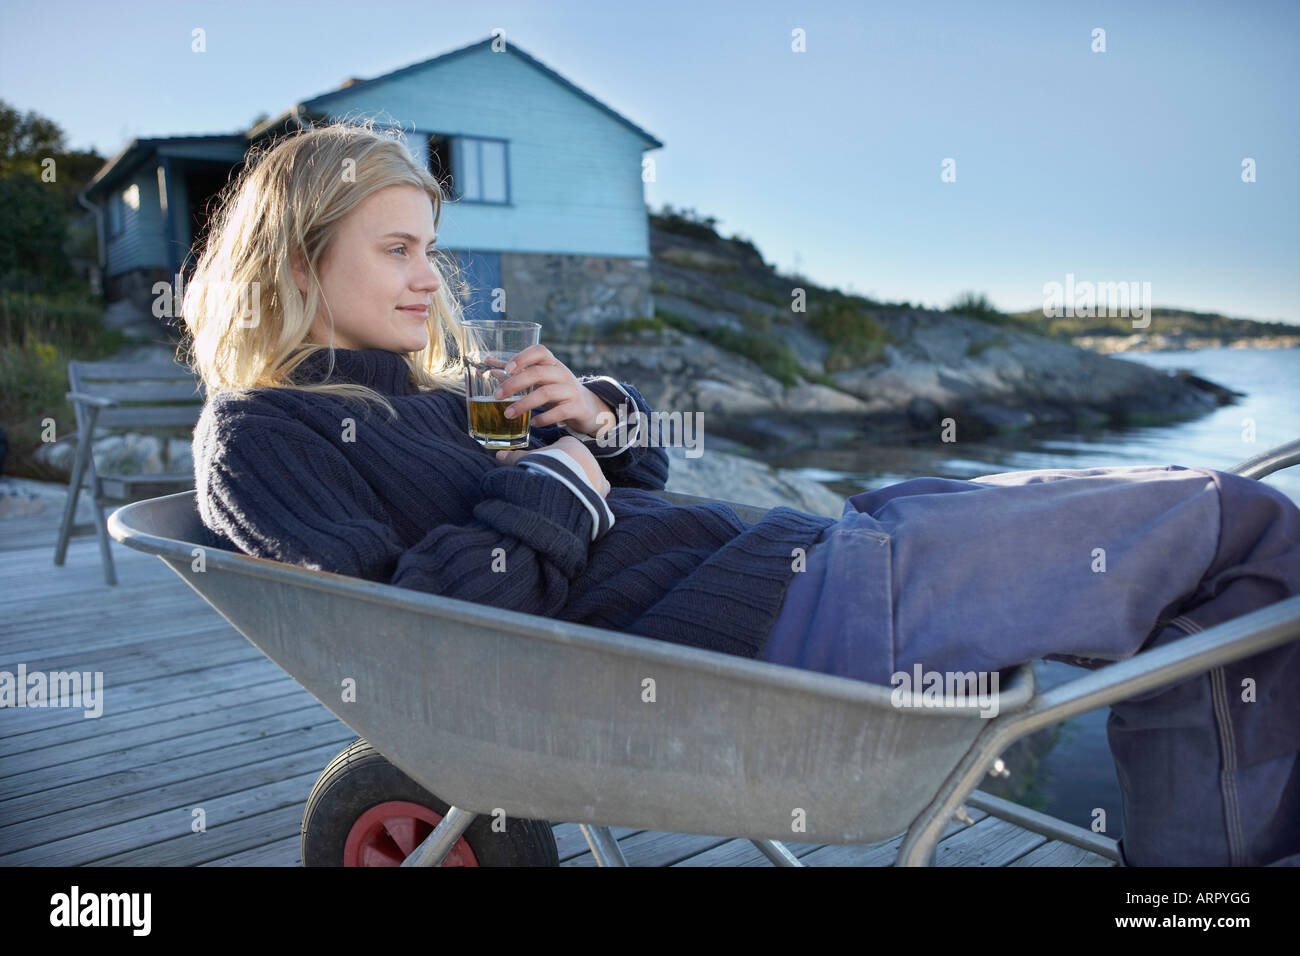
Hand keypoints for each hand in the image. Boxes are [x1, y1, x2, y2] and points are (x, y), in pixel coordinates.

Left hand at [487, 345, 616, 438]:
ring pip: (546, 393)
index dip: (523, 357)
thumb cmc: (557, 390)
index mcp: (552, 363)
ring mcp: (571, 390)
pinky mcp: (576, 407)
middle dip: (514, 384)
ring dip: (524, 404)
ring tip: (507, 414)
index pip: (540, 351)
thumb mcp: (540, 379)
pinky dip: (544, 418)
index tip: (507, 368)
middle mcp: (562, 373)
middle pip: (537, 373)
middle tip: (496, 396)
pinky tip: (532, 423)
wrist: (588, 407)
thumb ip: (516, 371)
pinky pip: (559, 412)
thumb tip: (489, 363)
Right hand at [495, 435, 610, 497]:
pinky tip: (584, 501)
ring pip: (589, 475)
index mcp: (570, 445)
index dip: (555, 456)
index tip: (548, 465)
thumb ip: (515, 457)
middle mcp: (587, 455)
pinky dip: (593, 495)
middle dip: (569, 470)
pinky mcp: (601, 487)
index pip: (564, 447)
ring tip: (569, 493)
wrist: (564, 482)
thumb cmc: (545, 467)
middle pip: (577, 462)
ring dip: (582, 482)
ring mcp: (596, 471)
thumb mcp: (527, 460)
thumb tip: (498, 455)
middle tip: (557, 481)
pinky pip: (600, 490)